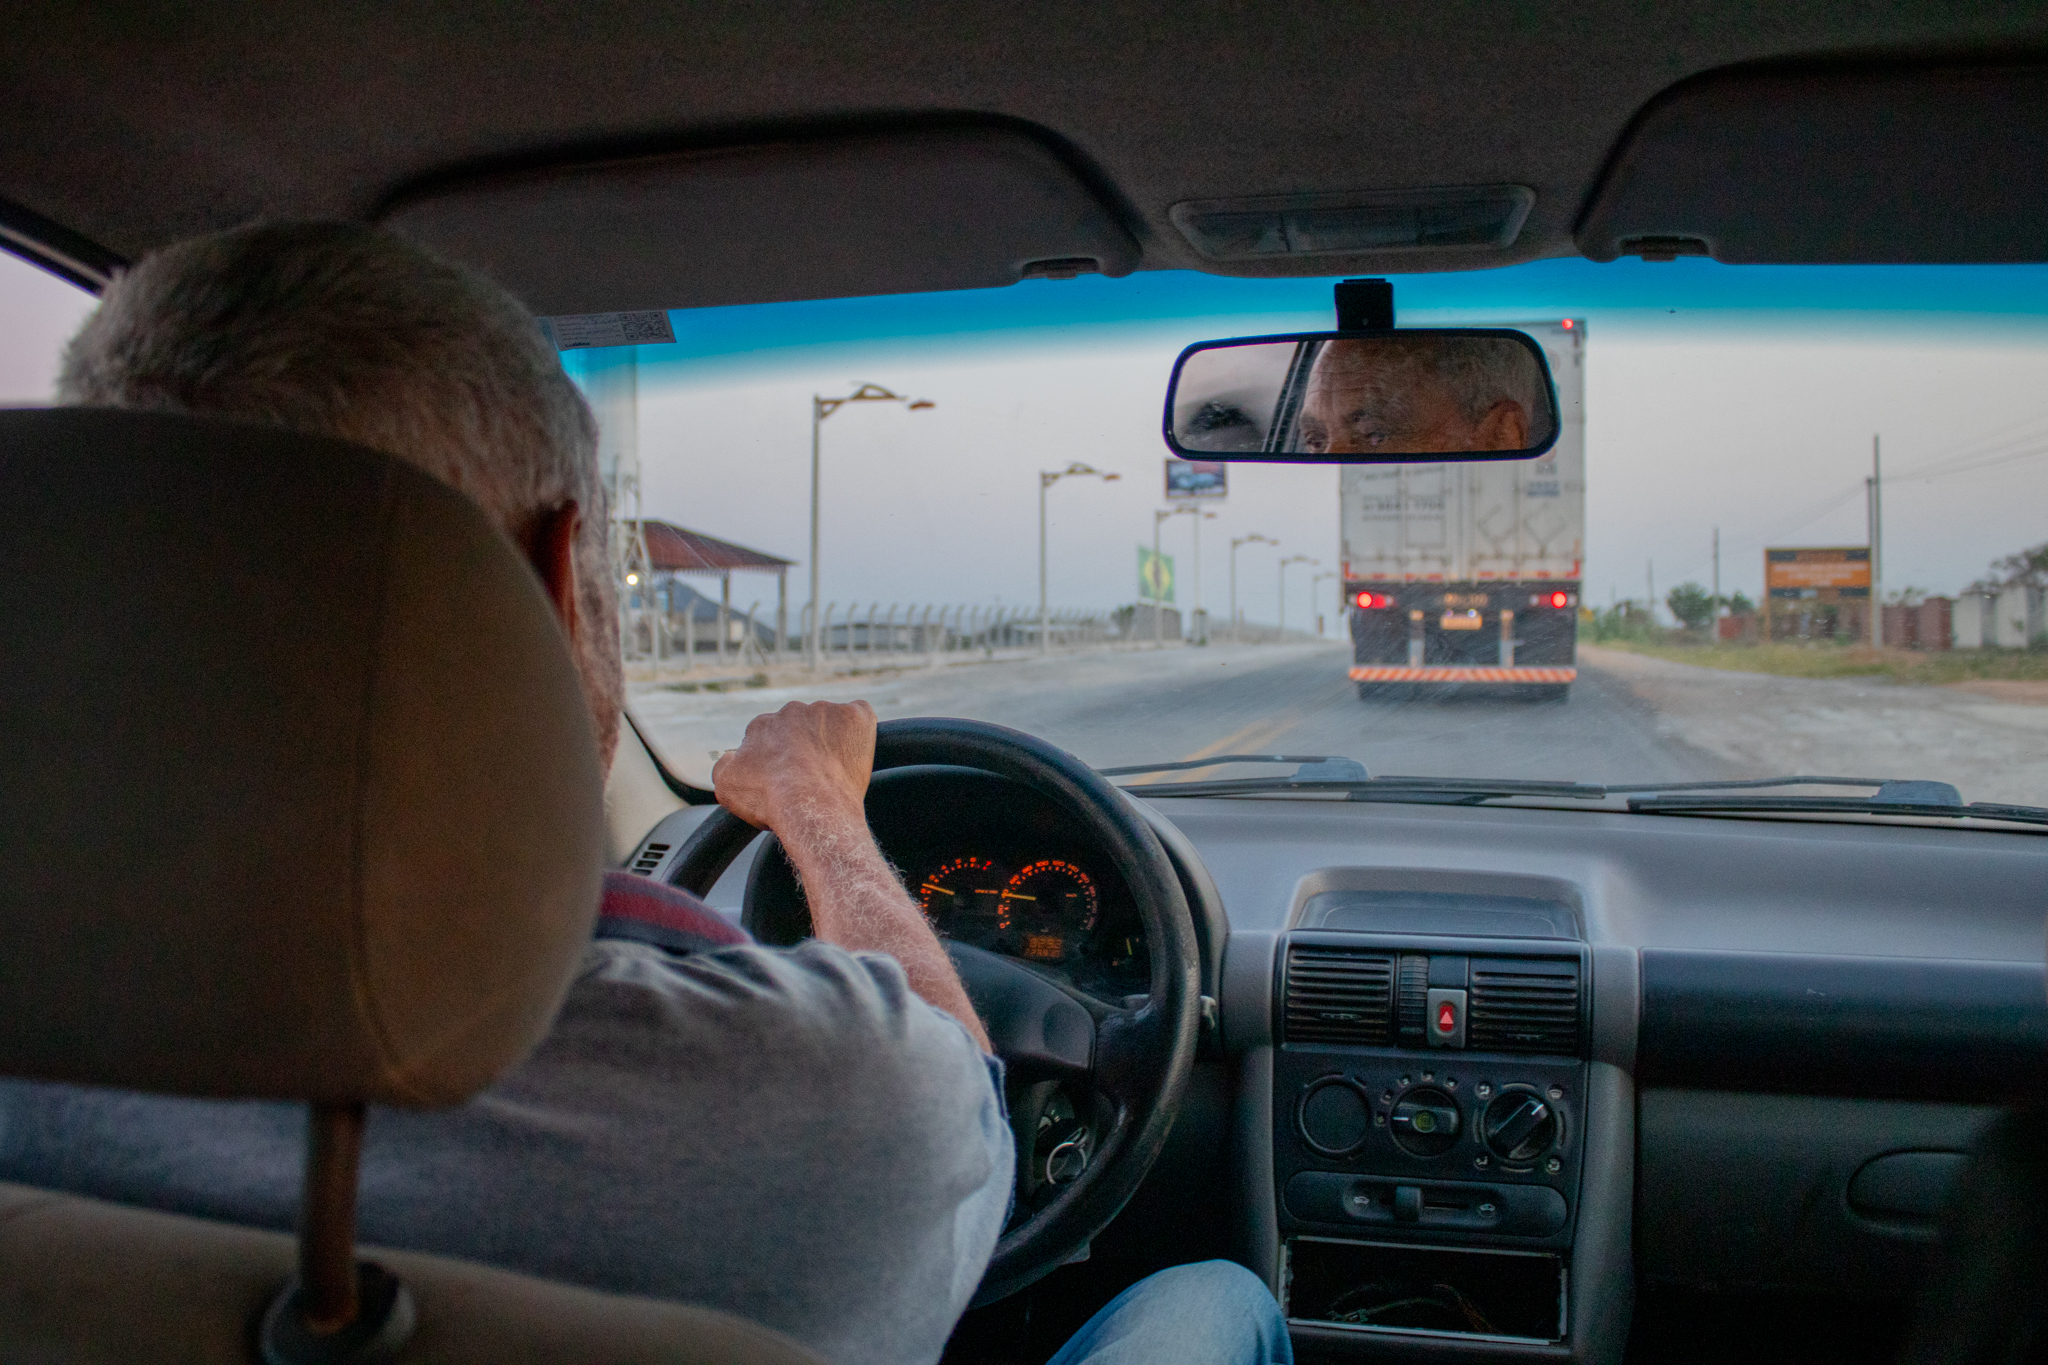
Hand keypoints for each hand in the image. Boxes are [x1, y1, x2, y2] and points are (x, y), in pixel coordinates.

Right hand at [712, 700, 875, 833]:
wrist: (810, 807)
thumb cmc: (770, 801)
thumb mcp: (726, 786)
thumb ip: (724, 764)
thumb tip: (732, 756)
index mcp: (762, 725)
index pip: (772, 736)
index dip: (781, 760)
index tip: (789, 778)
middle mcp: (792, 711)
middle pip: (801, 727)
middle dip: (806, 747)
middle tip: (813, 777)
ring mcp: (826, 711)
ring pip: (830, 723)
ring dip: (831, 741)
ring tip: (834, 772)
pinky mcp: (856, 716)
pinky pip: (861, 716)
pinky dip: (860, 731)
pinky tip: (854, 754)